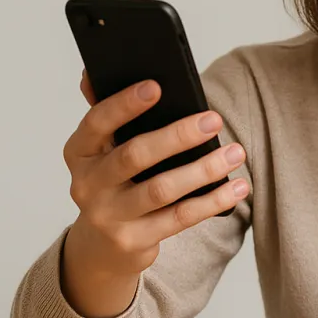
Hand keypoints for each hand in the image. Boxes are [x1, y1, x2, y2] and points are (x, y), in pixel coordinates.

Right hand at [61, 72, 248, 315]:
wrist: (102, 247)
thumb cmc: (114, 182)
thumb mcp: (103, 150)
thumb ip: (108, 115)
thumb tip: (94, 69)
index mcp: (80, 152)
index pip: (97, 122)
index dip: (124, 104)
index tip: (157, 86)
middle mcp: (87, 185)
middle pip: (134, 156)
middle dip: (177, 136)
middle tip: (214, 120)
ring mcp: (109, 216)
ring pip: (161, 190)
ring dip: (203, 170)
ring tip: (236, 152)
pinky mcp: (134, 241)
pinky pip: (180, 218)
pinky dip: (212, 201)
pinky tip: (237, 186)